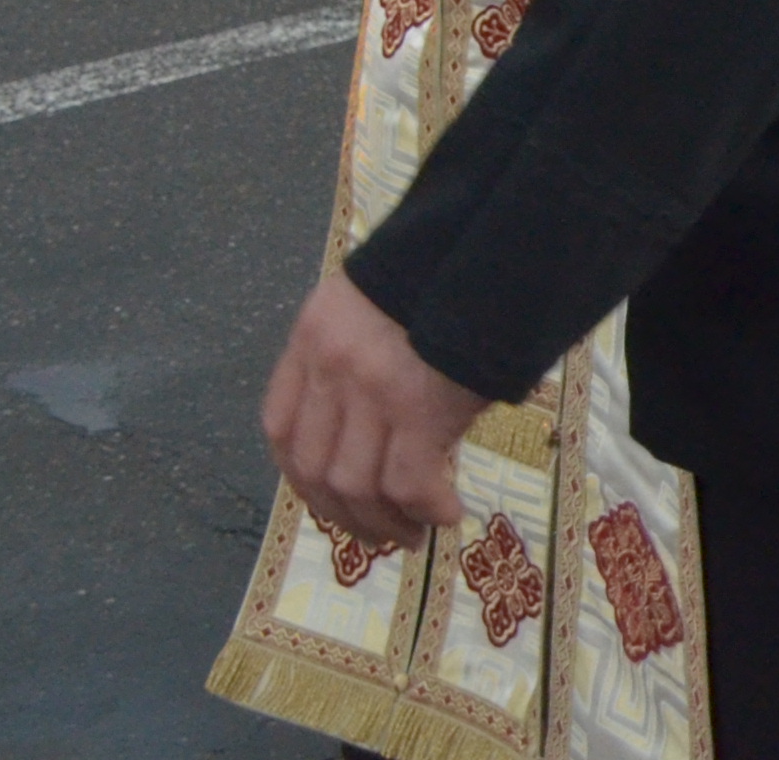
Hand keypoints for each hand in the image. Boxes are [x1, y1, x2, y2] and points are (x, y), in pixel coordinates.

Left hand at [260, 267, 483, 548]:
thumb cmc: (451, 268)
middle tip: (376, 535)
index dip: (301, 476)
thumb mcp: (379, 301)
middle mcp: (332, 367)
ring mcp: (373, 389)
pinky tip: (447, 514)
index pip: (280, 427)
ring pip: (356, 485)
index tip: (330, 500)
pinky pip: (409, 482)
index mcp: (314, 337)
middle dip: (343, 516)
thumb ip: (361, 352)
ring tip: (411, 536)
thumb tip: (373, 426)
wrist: (498, 243)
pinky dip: (426, 509)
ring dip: (383, 523)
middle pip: (315, 468)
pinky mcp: (420, 407)